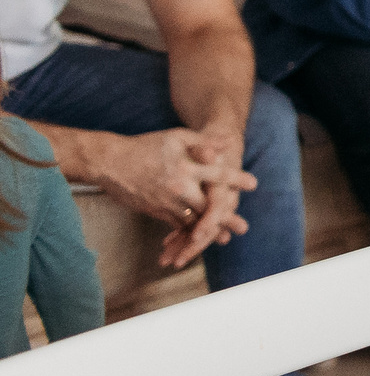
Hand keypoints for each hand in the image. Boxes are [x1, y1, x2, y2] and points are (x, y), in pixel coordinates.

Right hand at [82, 129, 254, 266]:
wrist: (109, 163)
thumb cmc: (145, 146)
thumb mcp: (176, 137)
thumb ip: (203, 141)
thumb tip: (227, 143)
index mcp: (185, 167)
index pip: (217, 174)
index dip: (236, 179)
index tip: (254, 184)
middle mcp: (178, 187)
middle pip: (208, 206)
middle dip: (226, 217)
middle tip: (243, 227)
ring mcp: (165, 202)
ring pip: (192, 221)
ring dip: (209, 230)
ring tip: (224, 237)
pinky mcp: (155, 211)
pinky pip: (175, 225)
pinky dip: (188, 232)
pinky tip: (198, 237)